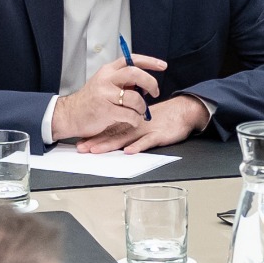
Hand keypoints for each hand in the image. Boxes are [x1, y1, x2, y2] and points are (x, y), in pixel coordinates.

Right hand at [51, 54, 167, 148]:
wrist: (69, 115)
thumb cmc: (90, 102)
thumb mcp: (104, 85)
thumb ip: (122, 82)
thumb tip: (144, 84)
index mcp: (107, 71)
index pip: (131, 60)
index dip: (149, 62)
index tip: (162, 66)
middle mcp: (106, 80)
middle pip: (135, 73)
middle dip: (150, 83)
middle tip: (155, 92)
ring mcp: (105, 95)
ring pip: (135, 97)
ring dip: (142, 107)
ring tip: (139, 112)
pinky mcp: (105, 111)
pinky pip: (130, 115)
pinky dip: (135, 119)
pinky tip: (132, 120)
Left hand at [82, 93, 205, 153]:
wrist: (182, 111)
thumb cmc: (163, 117)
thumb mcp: (142, 120)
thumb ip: (129, 125)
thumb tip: (115, 135)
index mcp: (129, 121)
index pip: (108, 129)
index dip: (94, 136)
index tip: (80, 143)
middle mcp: (134, 125)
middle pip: (112, 134)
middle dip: (96, 141)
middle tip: (82, 148)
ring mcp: (145, 130)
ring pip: (125, 137)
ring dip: (110, 144)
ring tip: (97, 150)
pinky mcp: (158, 134)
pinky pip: (147, 141)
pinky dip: (138, 146)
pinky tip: (129, 151)